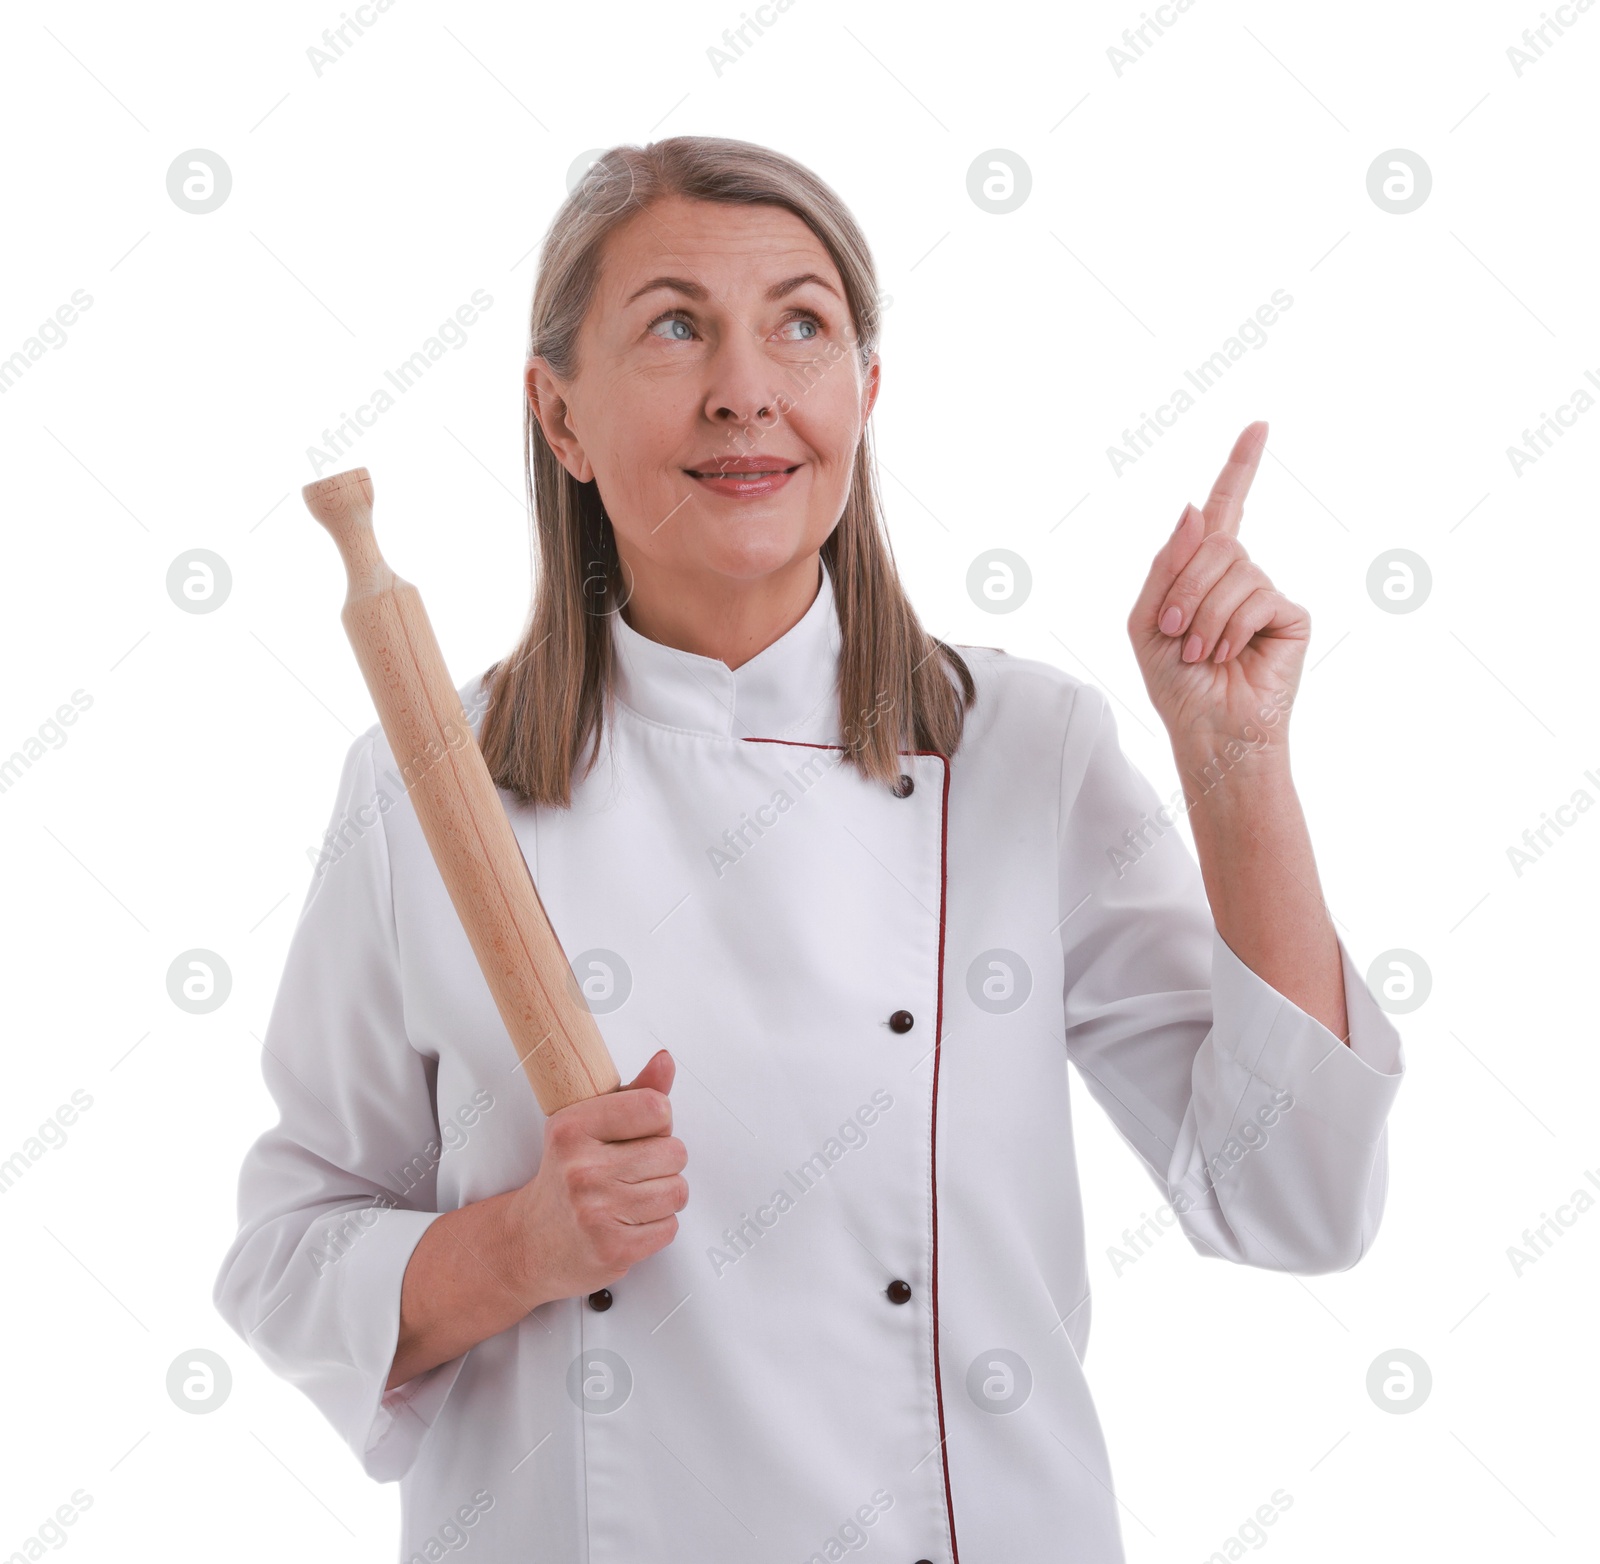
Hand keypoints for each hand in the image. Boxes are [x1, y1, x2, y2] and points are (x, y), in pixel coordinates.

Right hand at [506, 1049, 687, 1305]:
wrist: (529, 1242)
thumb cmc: (565, 1177)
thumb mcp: (590, 1125)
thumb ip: (635, 1093)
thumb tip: (665, 1059)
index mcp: (573, 1127)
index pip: (656, 1108)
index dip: (657, 1123)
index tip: (636, 1135)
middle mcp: (581, 1168)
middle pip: (675, 1152)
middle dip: (663, 1163)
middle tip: (630, 1171)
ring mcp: (595, 1211)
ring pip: (677, 1191)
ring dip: (663, 1196)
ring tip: (630, 1197)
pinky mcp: (612, 1248)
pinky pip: (669, 1227)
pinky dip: (656, 1227)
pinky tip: (627, 1223)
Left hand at [1126, 421, 1309, 745]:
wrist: (1207, 731)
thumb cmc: (1175, 683)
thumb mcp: (1146, 620)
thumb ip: (1165, 563)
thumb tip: (1194, 507)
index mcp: (1202, 570)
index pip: (1223, 508)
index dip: (1240, 466)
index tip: (1259, 424)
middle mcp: (1239, 574)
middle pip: (1215, 543)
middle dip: (1186, 588)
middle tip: (1177, 633)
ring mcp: (1267, 592)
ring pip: (1235, 570)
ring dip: (1205, 617)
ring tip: (1201, 653)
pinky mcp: (1291, 614)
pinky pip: (1258, 597)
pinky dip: (1232, 628)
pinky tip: (1230, 656)